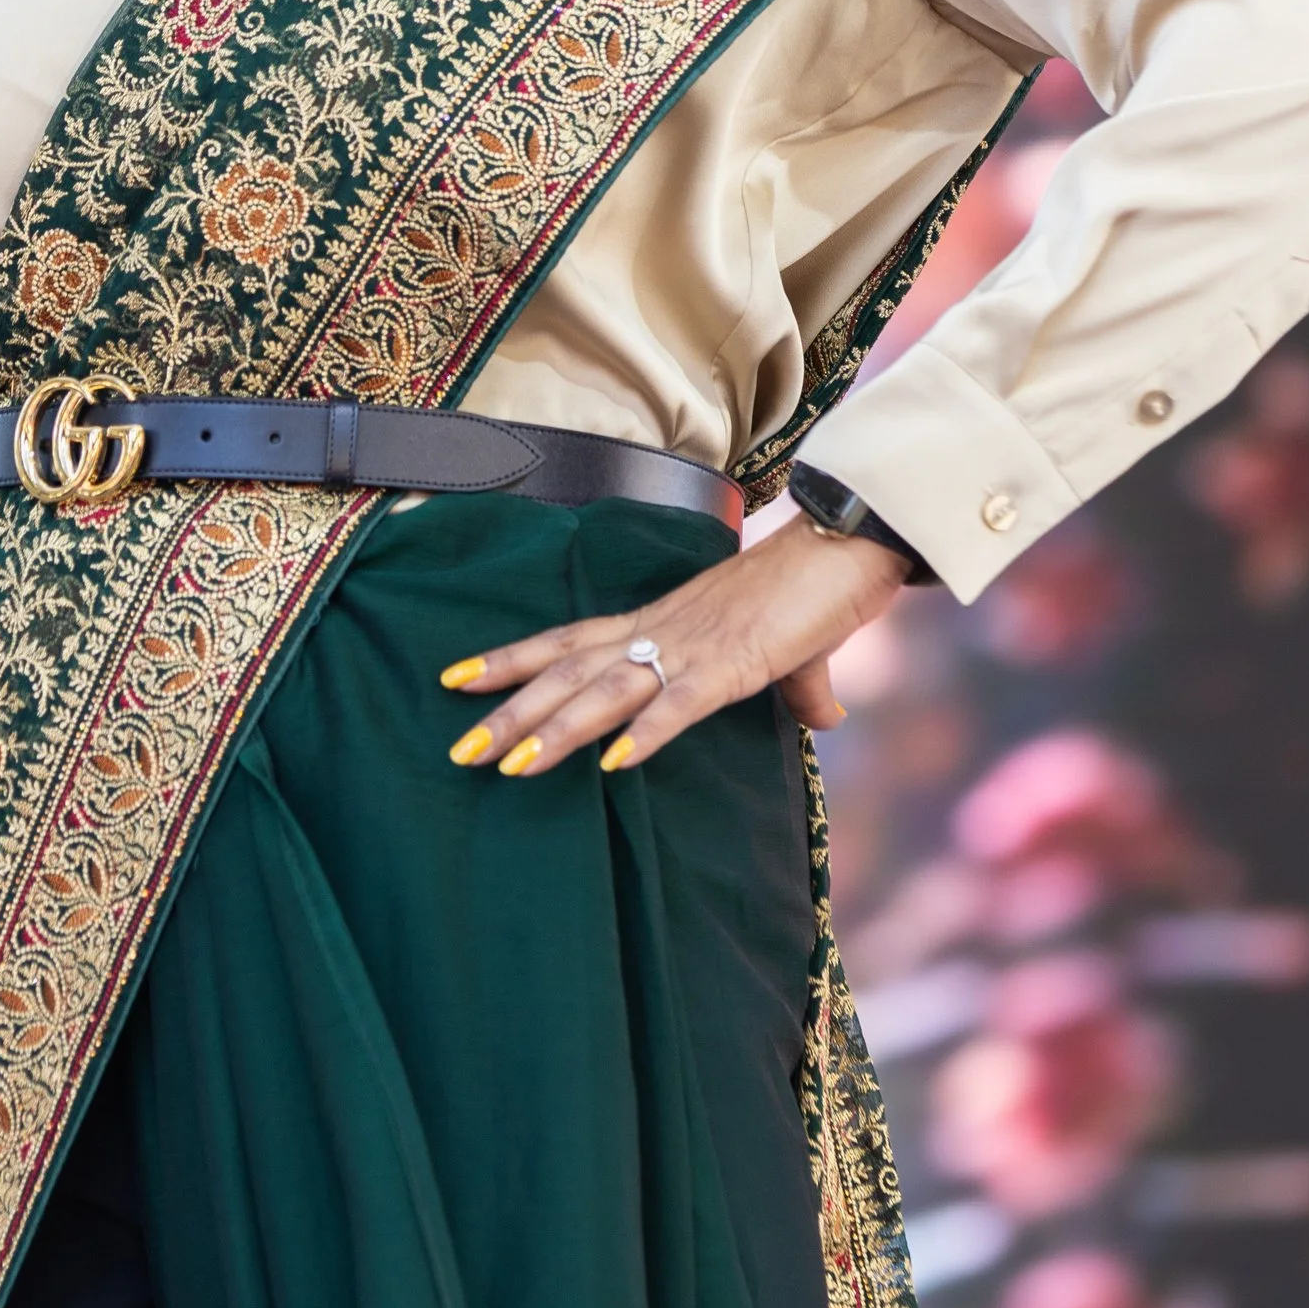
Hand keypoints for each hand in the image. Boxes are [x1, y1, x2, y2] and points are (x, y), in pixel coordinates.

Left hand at [439, 515, 914, 778]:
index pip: (568, 640)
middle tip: (458, 751)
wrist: (851, 541)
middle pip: (568, 671)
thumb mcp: (795, 649)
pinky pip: (680, 703)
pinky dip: (645, 733)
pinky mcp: (736, 663)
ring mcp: (694, 647)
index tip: (456, 679)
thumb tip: (827, 716)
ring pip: (606, 690)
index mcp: (662, 623)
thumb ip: (799, 688)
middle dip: (511, 712)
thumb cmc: (818, 586)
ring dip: (557, 730)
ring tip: (511, 766)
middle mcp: (661, 631)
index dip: (512, 660)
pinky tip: (613, 766)